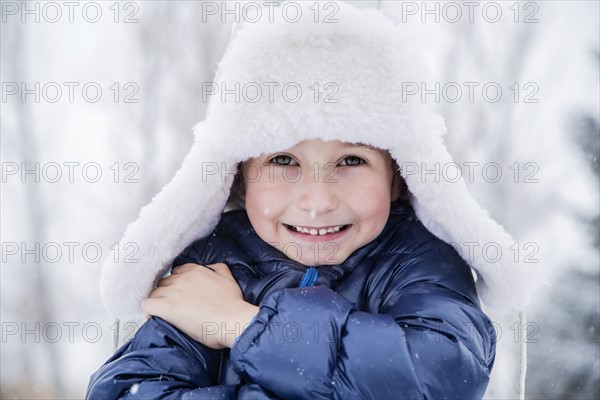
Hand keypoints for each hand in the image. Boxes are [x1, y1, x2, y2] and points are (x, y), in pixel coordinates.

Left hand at [141, 263, 258, 348]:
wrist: (232, 320)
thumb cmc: (233, 304)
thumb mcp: (229, 278)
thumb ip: (219, 268)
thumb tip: (211, 267)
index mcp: (196, 270)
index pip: (177, 272)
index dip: (176, 284)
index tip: (179, 293)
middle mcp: (182, 278)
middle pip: (164, 282)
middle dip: (166, 293)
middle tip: (172, 305)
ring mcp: (173, 292)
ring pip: (154, 293)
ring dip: (157, 302)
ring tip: (162, 313)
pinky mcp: (167, 308)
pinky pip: (147, 305)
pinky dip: (148, 311)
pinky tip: (153, 317)